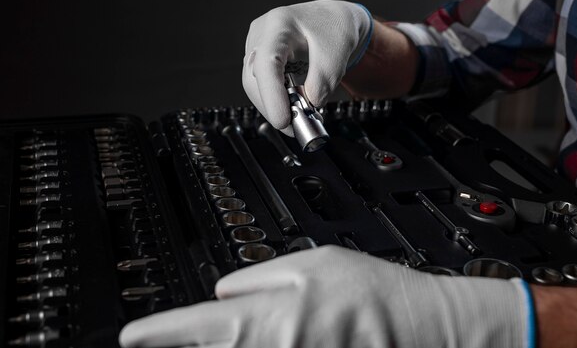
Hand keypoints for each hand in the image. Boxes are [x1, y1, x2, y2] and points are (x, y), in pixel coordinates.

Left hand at [119, 246, 530, 347]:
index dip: (158, 334)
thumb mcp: (312, 262)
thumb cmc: (371, 290)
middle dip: (188, 346)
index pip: (198, 327)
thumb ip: (260, 277)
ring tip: (239, 331)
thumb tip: (223, 292)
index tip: (131, 337)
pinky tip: (270, 337)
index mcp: (271, 315)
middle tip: (171, 339)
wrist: (418, 325)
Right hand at [242, 0, 371, 134]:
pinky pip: (260, 85)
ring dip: (273, 107)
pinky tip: (291, 109)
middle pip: (254, 79)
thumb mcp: (338, 54)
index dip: (271, 95)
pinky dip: (275, 101)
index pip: (267, 63)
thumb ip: (324, 81)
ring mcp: (257, 45)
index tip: (282, 120)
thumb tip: (310, 104)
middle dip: (272, 108)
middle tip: (296, 128)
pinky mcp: (259, 59)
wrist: (333, 19)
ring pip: (254, 85)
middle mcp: (261, 33)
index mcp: (280, 24)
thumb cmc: (334, 28)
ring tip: (298, 120)